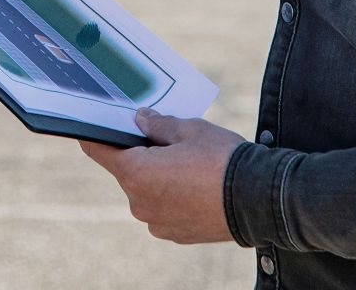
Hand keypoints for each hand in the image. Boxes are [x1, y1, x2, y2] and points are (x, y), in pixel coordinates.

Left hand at [80, 108, 245, 243]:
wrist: (260, 200)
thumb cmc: (222, 159)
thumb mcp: (190, 129)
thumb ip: (158, 124)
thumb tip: (140, 119)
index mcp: (135, 173)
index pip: (99, 150)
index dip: (96, 134)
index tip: (95, 123)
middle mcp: (139, 202)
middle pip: (128, 170)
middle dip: (142, 154)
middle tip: (168, 140)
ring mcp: (156, 222)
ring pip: (147, 191)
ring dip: (159, 177)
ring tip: (190, 165)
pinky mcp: (175, 234)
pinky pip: (164, 209)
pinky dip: (173, 197)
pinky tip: (197, 186)